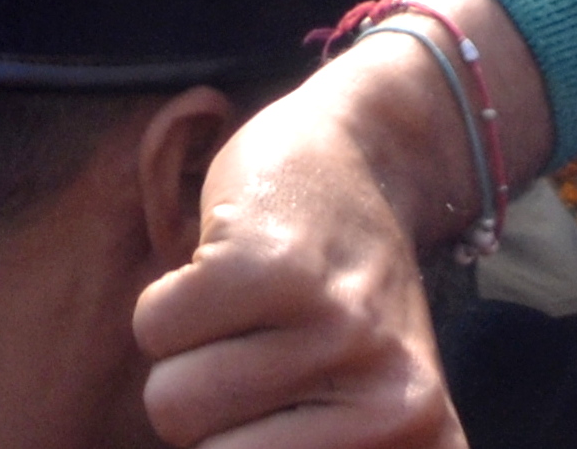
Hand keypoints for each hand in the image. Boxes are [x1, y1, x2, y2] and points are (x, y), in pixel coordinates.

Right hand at [137, 0, 543, 448]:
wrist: (369, 157)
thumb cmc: (344, 299)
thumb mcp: (373, 404)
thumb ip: (318, 447)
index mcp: (421, 445)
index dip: (232, 447)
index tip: (248, 416)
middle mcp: (394, 405)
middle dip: (205, 412)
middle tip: (259, 360)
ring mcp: (334, 329)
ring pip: (171, 400)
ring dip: (184, 352)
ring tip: (246, 314)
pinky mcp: (270, 264)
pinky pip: (156, 327)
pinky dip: (170, 298)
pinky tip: (226, 267)